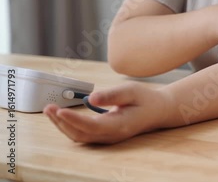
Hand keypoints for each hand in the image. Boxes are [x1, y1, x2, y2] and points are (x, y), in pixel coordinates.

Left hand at [44, 82, 167, 143]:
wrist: (158, 111)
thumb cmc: (145, 99)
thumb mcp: (131, 90)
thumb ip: (112, 95)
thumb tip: (91, 98)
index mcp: (119, 125)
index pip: (91, 126)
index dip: (74, 120)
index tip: (60, 110)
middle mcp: (111, 135)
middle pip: (81, 134)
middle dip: (62, 122)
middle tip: (48, 107)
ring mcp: (107, 137)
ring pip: (79, 136)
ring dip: (62, 125)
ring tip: (50, 110)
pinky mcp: (104, 134)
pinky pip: (83, 134)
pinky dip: (69, 125)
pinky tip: (62, 115)